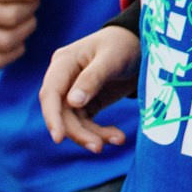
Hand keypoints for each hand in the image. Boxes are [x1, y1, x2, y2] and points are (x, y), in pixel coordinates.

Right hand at [40, 26, 139, 152]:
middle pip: (63, 113)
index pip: (50, 94)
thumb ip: (92, 78)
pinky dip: (100, 132)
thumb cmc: (124, 45)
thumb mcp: (112, 58)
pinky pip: (88, 123)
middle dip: (79, 132)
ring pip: (75, 122)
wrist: (140, 44)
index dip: (52, 117)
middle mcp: (64, 79)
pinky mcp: (88, 102)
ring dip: (93, 135)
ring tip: (118, 140)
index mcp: (63, 63)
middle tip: (98, 147)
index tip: (58, 138)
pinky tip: (116, 137)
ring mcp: (75, 91)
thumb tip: (73, 103)